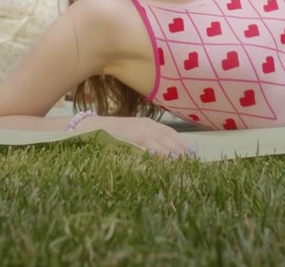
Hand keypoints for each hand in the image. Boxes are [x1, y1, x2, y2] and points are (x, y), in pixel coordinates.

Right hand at [73, 115, 196, 158]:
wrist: (90, 127)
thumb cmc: (113, 134)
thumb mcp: (134, 135)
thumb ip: (149, 141)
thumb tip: (167, 154)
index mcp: (148, 124)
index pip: (170, 133)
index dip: (182, 143)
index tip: (194, 153)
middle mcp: (145, 124)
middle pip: (168, 137)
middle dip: (180, 148)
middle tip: (192, 160)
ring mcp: (136, 129)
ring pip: (159, 141)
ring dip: (171, 151)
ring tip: (182, 161)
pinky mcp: (127, 136)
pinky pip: (144, 145)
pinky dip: (154, 151)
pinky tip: (162, 158)